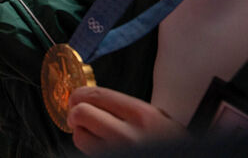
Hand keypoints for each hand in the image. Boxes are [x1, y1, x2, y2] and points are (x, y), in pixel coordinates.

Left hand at [68, 86, 186, 154]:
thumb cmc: (173, 144)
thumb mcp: (158, 119)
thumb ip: (127, 108)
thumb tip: (92, 99)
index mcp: (141, 115)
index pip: (96, 95)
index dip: (79, 95)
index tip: (75, 97)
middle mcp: (128, 134)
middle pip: (81, 113)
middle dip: (75, 114)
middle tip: (78, 116)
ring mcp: (118, 151)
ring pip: (80, 137)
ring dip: (82, 134)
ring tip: (92, 134)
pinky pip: (90, 153)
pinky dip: (90, 149)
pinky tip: (101, 146)